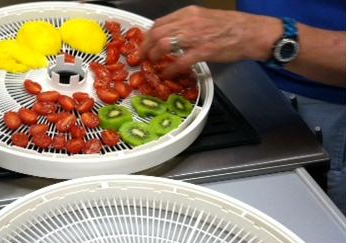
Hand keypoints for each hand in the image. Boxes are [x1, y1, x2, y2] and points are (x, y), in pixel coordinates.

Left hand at [141, 6, 280, 77]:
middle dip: (145, 47)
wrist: (253, 33)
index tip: (143, 46)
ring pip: (164, 44)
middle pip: (157, 32)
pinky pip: (180, 61)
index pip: (160, 23)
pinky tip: (166, 75)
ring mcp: (196, 36)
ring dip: (154, 56)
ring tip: (151, 66)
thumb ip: (188, 27)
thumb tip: (174, 38)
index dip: (148, 36)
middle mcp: (190, 21)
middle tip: (142, 59)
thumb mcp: (206, 19)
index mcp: (190, 13)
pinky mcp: (204, 51)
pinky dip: (170, 69)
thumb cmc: (232, 28)